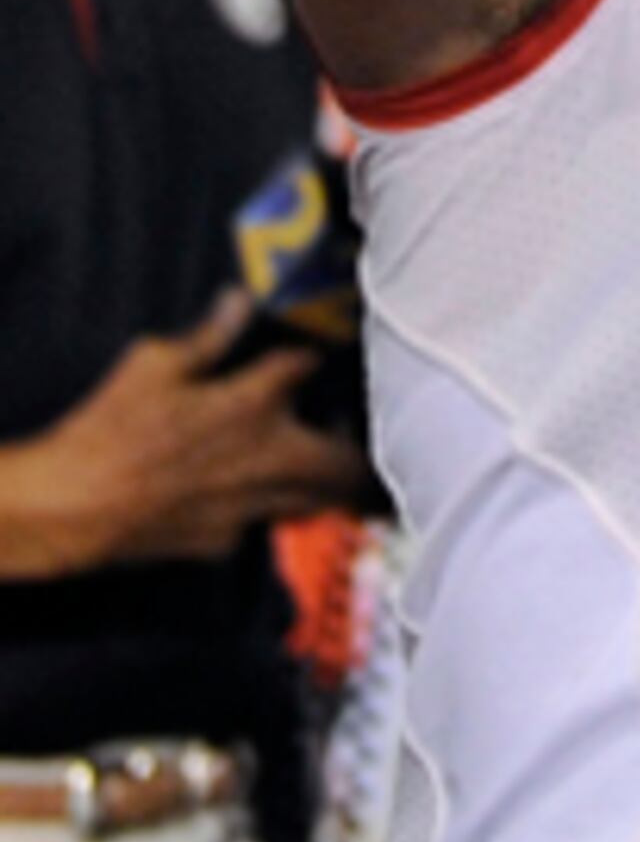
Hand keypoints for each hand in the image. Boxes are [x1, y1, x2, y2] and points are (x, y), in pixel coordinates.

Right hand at [0, 308, 368, 580]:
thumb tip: (241, 299)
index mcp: (253, 403)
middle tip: (366, 441)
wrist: (72, 508)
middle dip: (361, 454)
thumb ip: (208, 337)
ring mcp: (248, 505)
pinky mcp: (222, 541)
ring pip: (312, 500)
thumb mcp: (154, 364)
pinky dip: (264, 506)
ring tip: (327, 466)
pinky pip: (260, 521)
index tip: (314, 351)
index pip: (307, 366)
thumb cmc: (109, 429)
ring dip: (324, 483)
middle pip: (344, 463)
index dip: (314, 354)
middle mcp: (265, 457)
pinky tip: (249, 493)